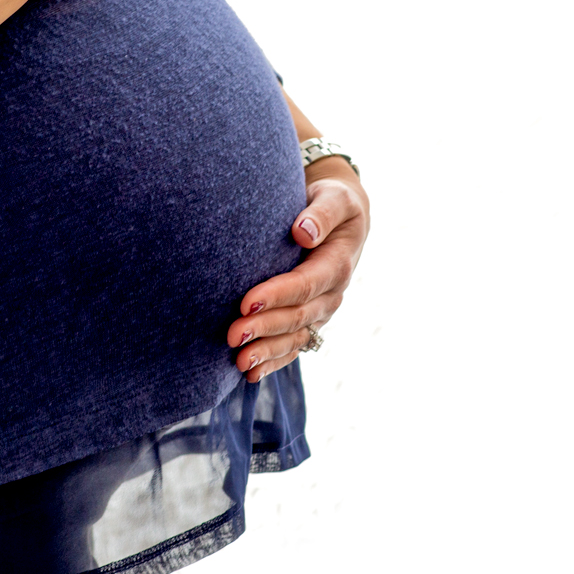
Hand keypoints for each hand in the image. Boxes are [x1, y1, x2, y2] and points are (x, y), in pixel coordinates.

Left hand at [228, 158, 369, 381]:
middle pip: (297, 316)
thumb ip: (321, 213)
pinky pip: (293, 346)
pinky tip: (250, 374)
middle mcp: (332, 294)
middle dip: (265, 328)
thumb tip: (302, 231)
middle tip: (232, 335)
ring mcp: (321, 312)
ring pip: (295, 337)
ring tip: (239, 362)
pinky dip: (273, 362)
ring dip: (267, 352)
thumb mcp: (335, 198)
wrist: (342, 219)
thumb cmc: (331, 203)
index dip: (277, 295)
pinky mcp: (310, 321)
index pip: (305, 284)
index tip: (247, 302)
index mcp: (337, 264)